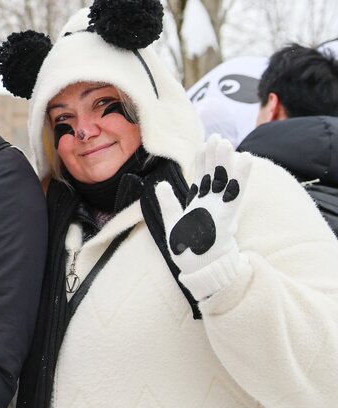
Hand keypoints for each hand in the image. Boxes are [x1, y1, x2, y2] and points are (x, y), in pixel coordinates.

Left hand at [153, 135, 249, 299]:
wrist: (199, 270)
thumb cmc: (187, 250)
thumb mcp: (172, 222)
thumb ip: (168, 202)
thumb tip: (160, 184)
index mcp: (199, 205)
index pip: (202, 178)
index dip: (202, 162)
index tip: (203, 144)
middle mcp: (211, 205)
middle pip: (214, 176)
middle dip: (215, 157)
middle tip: (216, 136)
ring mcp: (220, 210)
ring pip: (225, 181)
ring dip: (226, 162)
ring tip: (227, 143)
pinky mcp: (227, 218)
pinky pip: (234, 194)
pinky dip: (241, 177)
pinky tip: (245, 160)